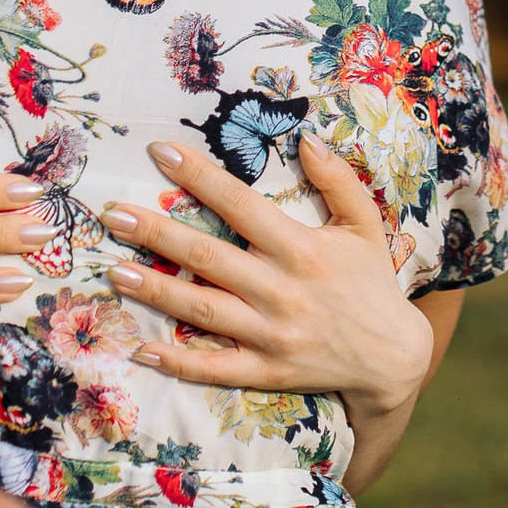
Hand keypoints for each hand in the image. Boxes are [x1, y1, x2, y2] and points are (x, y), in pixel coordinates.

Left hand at [101, 134, 430, 421]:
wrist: (394, 358)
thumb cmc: (372, 282)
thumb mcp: (365, 225)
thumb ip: (338, 179)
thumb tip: (306, 137)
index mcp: (303, 249)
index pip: (241, 205)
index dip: (199, 177)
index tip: (160, 151)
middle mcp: (283, 290)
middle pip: (209, 256)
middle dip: (157, 234)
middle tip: (113, 214)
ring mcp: (272, 334)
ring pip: (203, 310)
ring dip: (157, 291)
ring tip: (115, 272)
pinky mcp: (267, 371)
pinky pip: (215, 368)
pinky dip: (179, 361)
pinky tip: (142, 348)